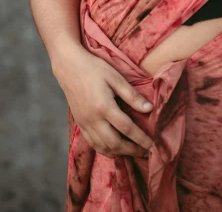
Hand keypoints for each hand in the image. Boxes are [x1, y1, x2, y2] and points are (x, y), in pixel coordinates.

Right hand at [52, 43, 153, 158]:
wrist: (69, 67)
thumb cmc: (94, 69)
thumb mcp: (116, 78)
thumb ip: (132, 95)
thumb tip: (149, 109)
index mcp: (104, 107)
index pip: (127, 128)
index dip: (141, 139)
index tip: (153, 146)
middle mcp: (93, 119)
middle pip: (115, 143)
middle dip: (132, 150)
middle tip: (146, 152)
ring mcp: (85, 124)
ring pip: (103, 147)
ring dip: (120, 153)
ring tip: (134, 152)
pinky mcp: (80, 124)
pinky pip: (93, 144)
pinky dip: (106, 150)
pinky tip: (115, 150)